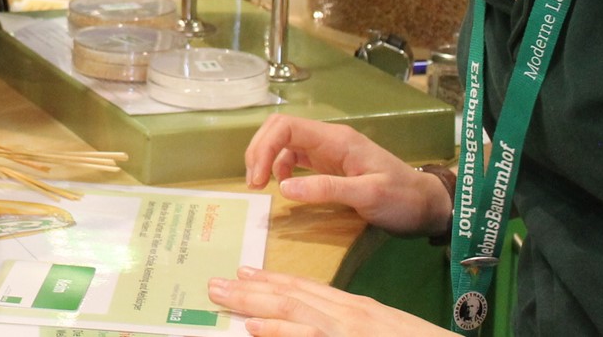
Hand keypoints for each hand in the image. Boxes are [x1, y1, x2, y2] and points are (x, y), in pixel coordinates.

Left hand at [208, 266, 447, 336]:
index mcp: (359, 311)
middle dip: (251, 289)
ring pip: (294, 312)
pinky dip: (281, 332)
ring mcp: (350, 333)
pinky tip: (255, 328)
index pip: (309, 289)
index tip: (245, 272)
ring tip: (222, 296)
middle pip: (293, 295)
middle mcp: (352, 317)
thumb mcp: (387, 332)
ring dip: (253, 304)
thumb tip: (323, 327)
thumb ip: (357, 326)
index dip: (274, 280)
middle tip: (215, 283)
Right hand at [245, 114, 450, 236]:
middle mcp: (328, 139)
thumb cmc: (402, 198)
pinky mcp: (329, 165)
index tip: (258, 179)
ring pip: (284, 142)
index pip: (286, 127)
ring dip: (266, 158)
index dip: (264, 147)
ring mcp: (328, 151)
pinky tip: (283, 185)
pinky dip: (280, 168)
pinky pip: (295, 157)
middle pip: (279, 130)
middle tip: (253, 183)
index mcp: (336, 139)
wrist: (428, 205)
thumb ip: (326, 189)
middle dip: (259, 151)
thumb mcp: (368, 194)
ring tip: (260, 185)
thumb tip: (283, 187)